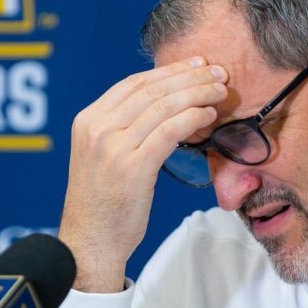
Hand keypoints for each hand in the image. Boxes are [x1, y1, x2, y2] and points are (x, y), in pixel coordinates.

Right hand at [59, 57, 228, 291]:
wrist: (90, 242)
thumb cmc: (103, 204)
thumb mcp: (102, 157)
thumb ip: (122, 130)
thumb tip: (161, 108)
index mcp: (88, 121)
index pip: (133, 83)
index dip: (168, 71)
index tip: (194, 65)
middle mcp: (97, 128)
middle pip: (150, 89)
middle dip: (188, 76)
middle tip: (216, 71)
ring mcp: (113, 147)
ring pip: (162, 106)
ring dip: (196, 93)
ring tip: (219, 91)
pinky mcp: (132, 167)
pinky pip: (169, 131)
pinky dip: (192, 118)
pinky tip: (208, 115)